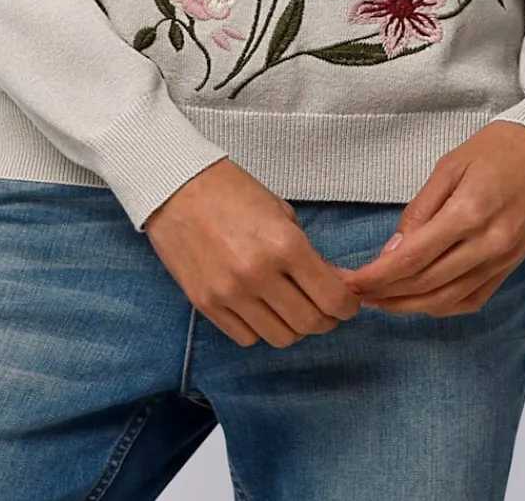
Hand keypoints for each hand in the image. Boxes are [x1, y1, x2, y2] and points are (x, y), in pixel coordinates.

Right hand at [143, 157, 362, 347]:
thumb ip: (308, 252)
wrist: (176, 186)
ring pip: (280, 337)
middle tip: (325, 308)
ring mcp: (230, 294)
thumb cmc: (232, 191)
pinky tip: (261, 307)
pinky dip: (261, 328)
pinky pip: (247, 337)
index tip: (348, 302)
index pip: (332, 298)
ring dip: (294, 326)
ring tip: (292, 307)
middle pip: (309, 324)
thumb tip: (334, 283)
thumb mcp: (281, 212)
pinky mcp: (206, 305)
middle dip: (326, 319)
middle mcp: (258, 275)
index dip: (347, 305)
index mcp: (283, 245)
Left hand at [339, 121, 524, 316]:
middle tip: (354, 293)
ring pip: (446, 300)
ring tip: (379, 301)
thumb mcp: (450, 166)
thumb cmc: (501, 148)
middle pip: (425, 285)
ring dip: (409, 306)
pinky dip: (441, 306)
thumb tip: (392, 250)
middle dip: (385, 294)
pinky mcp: (510, 267)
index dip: (377, 276)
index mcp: (468, 213)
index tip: (350, 282)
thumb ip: (420, 210)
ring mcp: (501, 261)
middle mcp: (487, 245)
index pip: (412, 258)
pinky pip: (471, 299)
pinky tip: (419, 301)